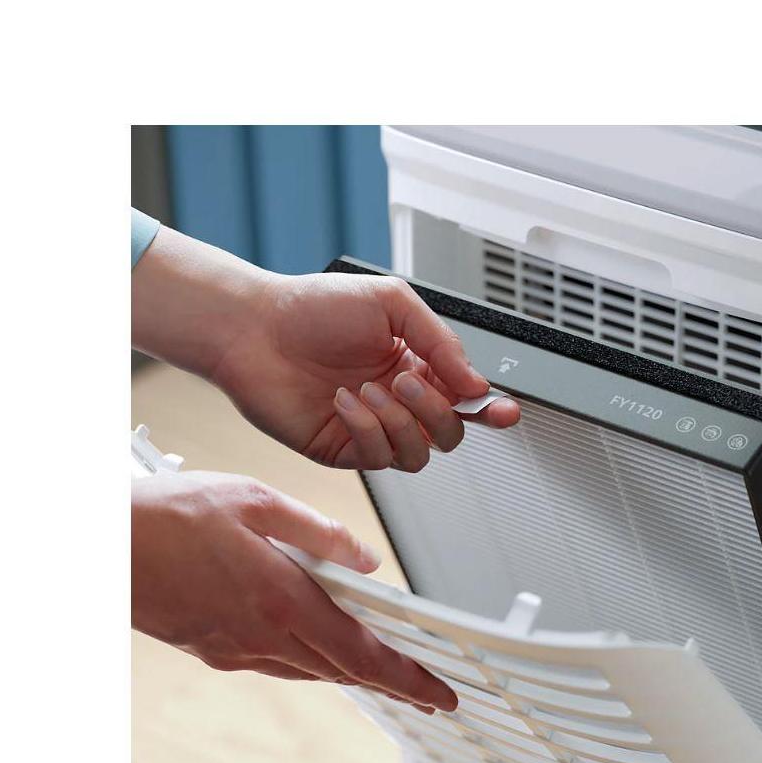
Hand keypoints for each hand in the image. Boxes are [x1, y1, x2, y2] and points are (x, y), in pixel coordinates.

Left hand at [131, 226, 519, 470]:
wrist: (255, 328)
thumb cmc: (314, 307)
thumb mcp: (392, 303)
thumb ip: (441, 341)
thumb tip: (475, 384)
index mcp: (416, 365)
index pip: (464, 398)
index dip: (491, 409)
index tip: (506, 411)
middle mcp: (398, 402)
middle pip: (450, 433)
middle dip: (437, 411)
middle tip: (408, 382)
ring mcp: (372, 429)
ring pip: (420, 455)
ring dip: (402, 423)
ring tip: (372, 390)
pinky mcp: (344, 450)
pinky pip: (379, 459)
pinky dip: (368, 429)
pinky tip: (346, 402)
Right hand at [131, 470, 457, 710]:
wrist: (99, 548)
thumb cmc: (168, 516)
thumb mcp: (257, 502)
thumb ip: (320, 533)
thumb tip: (365, 558)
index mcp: (282, 602)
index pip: (362, 655)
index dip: (408, 680)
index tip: (439, 697)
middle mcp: (262, 637)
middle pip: (342, 671)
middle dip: (391, 682)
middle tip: (425, 691)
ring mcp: (234, 650)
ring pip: (310, 669)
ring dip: (351, 671)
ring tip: (385, 669)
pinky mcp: (213, 650)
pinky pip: (276, 663)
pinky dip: (309, 660)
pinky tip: (317, 645)